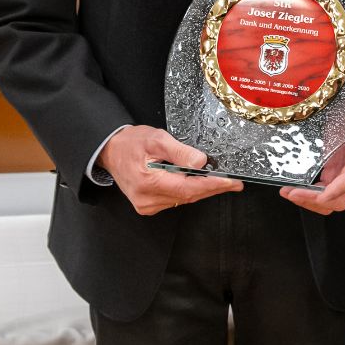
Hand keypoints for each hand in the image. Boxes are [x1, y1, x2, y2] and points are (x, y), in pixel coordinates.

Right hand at [98, 124, 241, 214]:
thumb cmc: (131, 143)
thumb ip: (179, 151)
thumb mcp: (156, 139)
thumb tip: (200, 162)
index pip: (188, 188)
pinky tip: (198, 183)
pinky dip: (189, 192)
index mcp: (148, 182)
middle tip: (233, 183)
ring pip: (184, 199)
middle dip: (212, 189)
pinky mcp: (148, 206)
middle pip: (189, 196)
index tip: (231, 182)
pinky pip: (176, 199)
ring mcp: (147, 205)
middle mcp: (147, 199)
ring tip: (219, 180)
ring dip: (202, 190)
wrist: (111, 150)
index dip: (212, 186)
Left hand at [279, 124, 344, 214]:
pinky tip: (290, 188)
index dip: (335, 192)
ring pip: (326, 201)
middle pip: (338, 200)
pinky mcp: (329, 173)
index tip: (320, 195)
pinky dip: (305, 194)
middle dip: (315, 201)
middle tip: (294, 193)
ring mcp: (339, 175)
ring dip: (307, 201)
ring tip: (287, 192)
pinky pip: (318, 191)